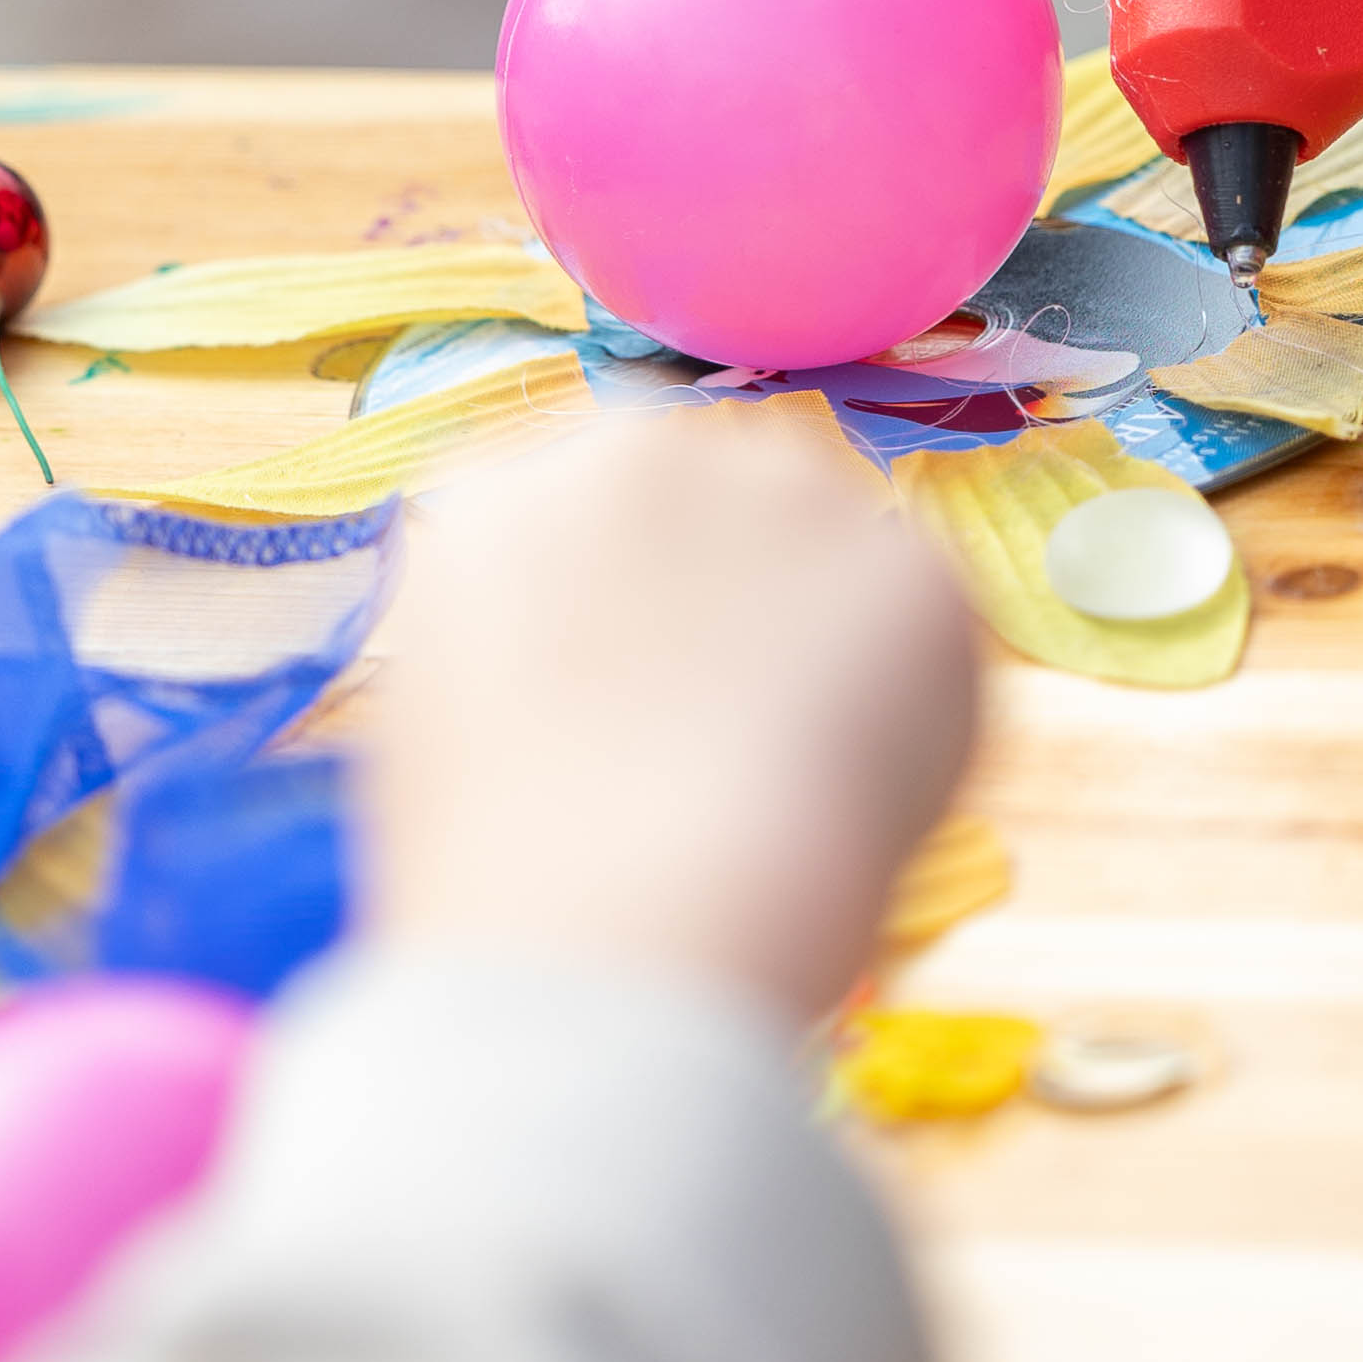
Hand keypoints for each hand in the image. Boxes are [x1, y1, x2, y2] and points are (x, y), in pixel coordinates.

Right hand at [383, 404, 976, 1025]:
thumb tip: (593, 674)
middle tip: (736, 727)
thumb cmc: (501, 872)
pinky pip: (918, 626)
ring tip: (792, 771)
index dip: (633, 600)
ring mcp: (785, 492)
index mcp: (502, 496)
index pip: (587, 507)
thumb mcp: (444, 732)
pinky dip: (911, 706)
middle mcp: (643, 452)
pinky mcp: (908, 561)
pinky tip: (854, 792)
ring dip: (828, 631)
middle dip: (740, 589)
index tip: (646, 689)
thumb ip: (521, 654)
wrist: (633, 909)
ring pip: (829, 547)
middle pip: (719, 497)